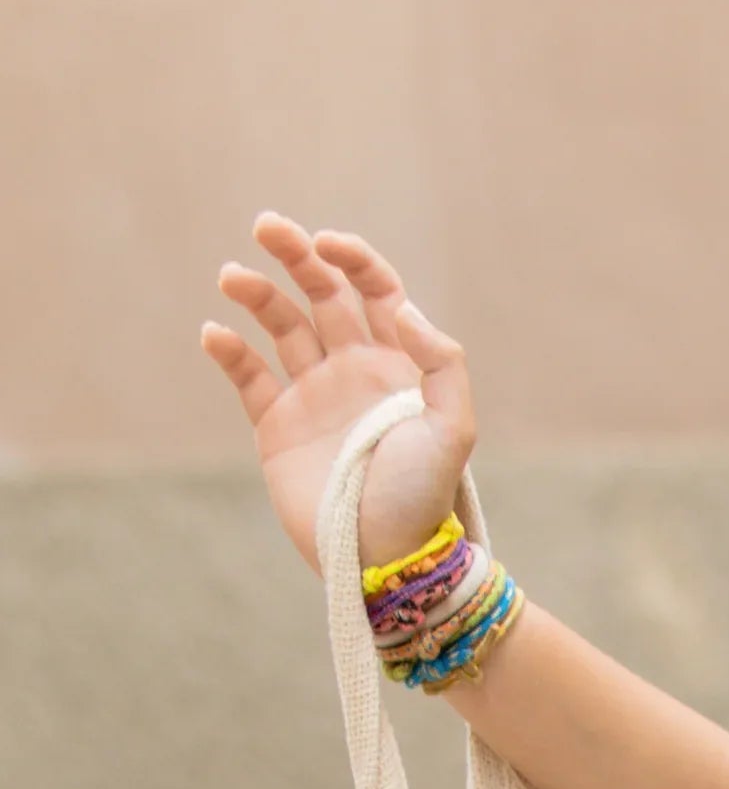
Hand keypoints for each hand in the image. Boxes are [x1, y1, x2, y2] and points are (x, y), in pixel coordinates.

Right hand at [200, 215, 471, 578]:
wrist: (385, 561)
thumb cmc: (423, 500)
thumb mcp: (453, 431)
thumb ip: (442, 362)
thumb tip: (400, 307)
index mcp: (397, 364)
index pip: (375, 289)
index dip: (352, 258)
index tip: (326, 244)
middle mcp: (353, 370)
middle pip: (321, 293)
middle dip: (295, 254)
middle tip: (266, 227)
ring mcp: (314, 396)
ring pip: (280, 325)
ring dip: (256, 293)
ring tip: (233, 278)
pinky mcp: (279, 427)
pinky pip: (248, 376)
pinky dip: (229, 350)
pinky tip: (216, 335)